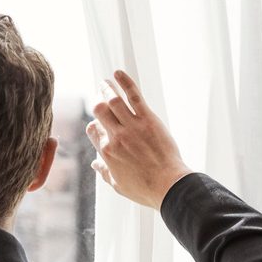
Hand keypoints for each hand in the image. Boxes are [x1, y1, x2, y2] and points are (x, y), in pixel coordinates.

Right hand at [88, 69, 192, 208]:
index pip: (93, 130)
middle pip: (99, 111)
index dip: (94, 124)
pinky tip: (118, 74)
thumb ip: (104, 171)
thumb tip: (95, 163)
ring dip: (106, 89)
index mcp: (106, 152)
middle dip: (98, 103)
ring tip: (105, 83)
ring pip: (113, 101)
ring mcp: (131, 126)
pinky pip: (134, 96)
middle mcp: (115, 136)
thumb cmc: (144, 188)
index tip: (99, 123)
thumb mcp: (118, 184)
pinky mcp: (148, 119)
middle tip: (100, 97)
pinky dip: (125, 83)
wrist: (168, 185)